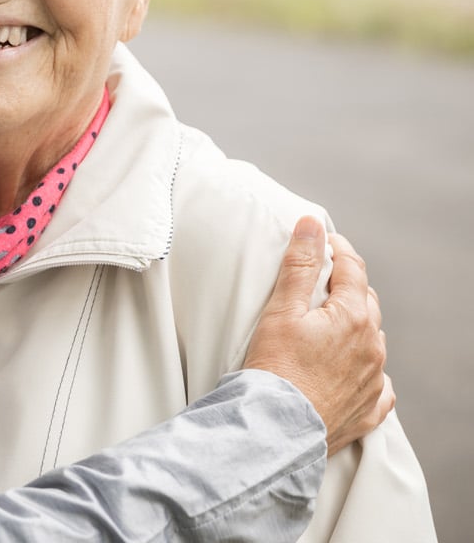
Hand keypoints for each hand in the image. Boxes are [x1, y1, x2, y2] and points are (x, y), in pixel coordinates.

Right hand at [243, 216, 393, 455]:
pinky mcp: (369, 411)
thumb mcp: (282, 309)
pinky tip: (352, 371)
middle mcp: (373, 347)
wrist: (276, 429)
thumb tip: (312, 225)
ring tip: (328, 325)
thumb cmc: (275, 368)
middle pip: (367, 303)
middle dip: (347, 287)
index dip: (338, 250)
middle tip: (320, 282)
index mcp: (354, 317)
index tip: (323, 242)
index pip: (354, 270)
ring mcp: (374, 381)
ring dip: (356, 327)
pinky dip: (367, 372)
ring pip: (373, 342)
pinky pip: (379, 386)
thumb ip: (300, 264)